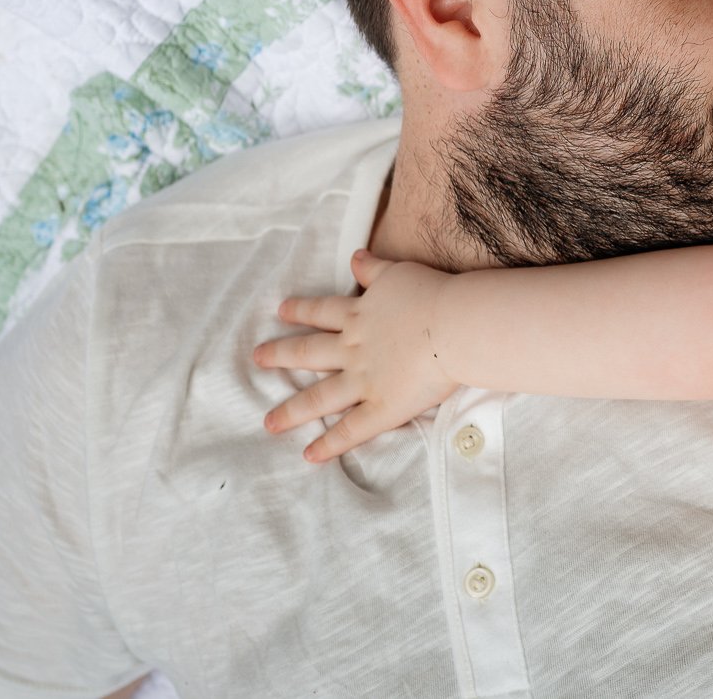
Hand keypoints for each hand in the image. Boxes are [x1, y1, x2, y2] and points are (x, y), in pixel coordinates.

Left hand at [253, 249, 460, 461]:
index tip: (281, 311)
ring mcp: (364, 380)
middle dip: (281, 355)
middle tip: (258, 358)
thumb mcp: (398, 272)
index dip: (301, 310)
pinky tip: (310, 455)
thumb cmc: (432, 295)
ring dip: (293, 411)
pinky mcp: (382, 408)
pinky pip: (352, 430)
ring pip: (320, 397)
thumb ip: (374, 268)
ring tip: (269, 422)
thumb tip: (355, 256)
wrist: (454, 326)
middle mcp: (353, 349)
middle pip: (309, 353)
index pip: (322, 312)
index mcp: (358, 316)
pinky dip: (331, 444)